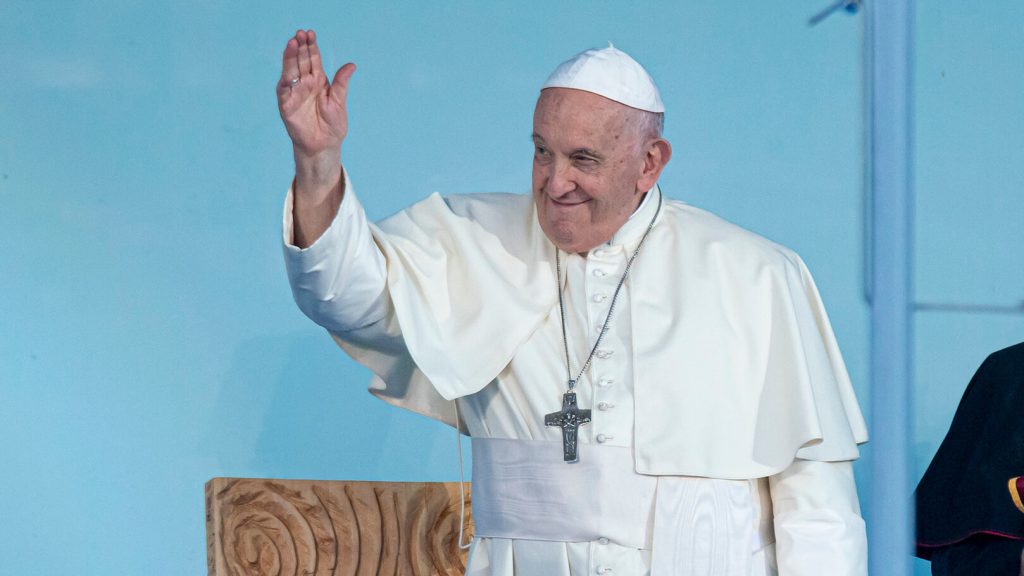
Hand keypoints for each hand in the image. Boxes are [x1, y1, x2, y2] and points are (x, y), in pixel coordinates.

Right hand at [277, 29, 355, 161]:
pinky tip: (287, 68)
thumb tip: (352, 64)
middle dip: (300, 47)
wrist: (324, 145)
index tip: (310, 33)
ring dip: (290, 57)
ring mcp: (295, 92)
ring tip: (292, 43)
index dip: (311, 46)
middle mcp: (305, 84)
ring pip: (291, 71)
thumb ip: (341, 83)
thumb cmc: (333, 126)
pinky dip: (285, 78)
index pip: (313, 59)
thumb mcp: (339, 102)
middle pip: (301, 61)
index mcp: (319, 81)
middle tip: (300, 33)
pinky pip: (284, 89)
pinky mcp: (286, 104)